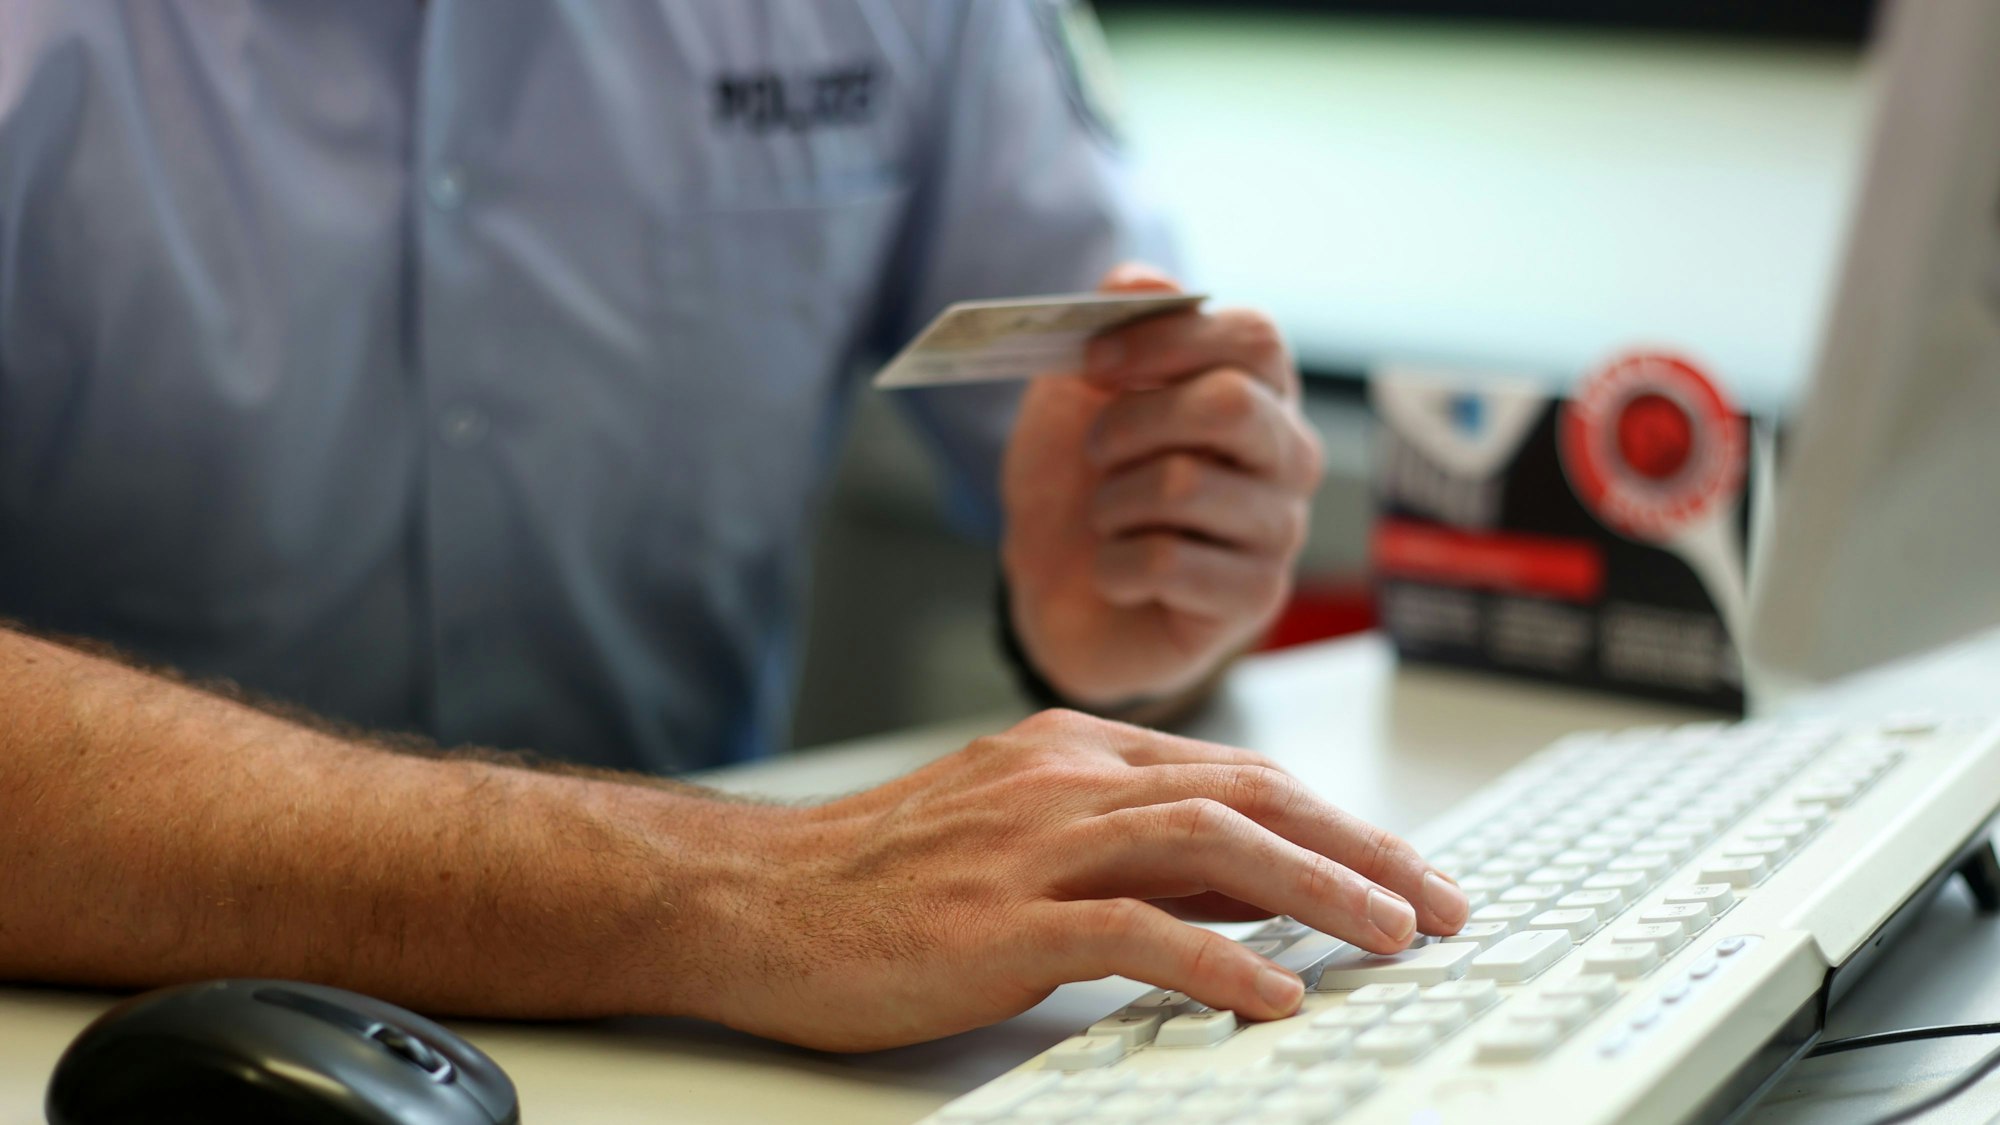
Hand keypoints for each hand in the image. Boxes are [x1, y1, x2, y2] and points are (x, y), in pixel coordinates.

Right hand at [693, 710, 1466, 1050]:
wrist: (753, 899)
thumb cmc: (880, 876)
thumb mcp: (1019, 840)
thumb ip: (1131, 856)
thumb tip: (1253, 896)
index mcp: (1072, 755)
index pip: (1239, 777)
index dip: (1339, 823)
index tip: (1408, 872)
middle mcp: (1063, 781)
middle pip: (1250, 798)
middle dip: (1363, 850)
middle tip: (1443, 905)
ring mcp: (1031, 845)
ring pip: (1211, 845)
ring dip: (1321, 890)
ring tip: (1396, 937)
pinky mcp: (998, 919)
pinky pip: (1133, 934)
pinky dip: (1218, 962)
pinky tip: (1278, 995)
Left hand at [1002, 263, 1322, 707]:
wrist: (1055, 591)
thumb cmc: (1079, 483)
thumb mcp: (1073, 393)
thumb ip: (1109, 326)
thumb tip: (1143, 281)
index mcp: (1257, 390)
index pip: (1254, 336)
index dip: (1166, 340)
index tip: (1093, 365)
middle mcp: (1287, 454)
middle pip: (1229, 404)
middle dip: (1133, 422)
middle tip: (1096, 451)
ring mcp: (1279, 529)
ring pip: (1184, 485)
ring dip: (1111, 501)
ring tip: (1106, 518)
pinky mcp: (1255, 598)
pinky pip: (1167, 561)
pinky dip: (1113, 565)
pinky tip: (1118, 573)